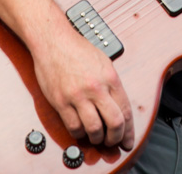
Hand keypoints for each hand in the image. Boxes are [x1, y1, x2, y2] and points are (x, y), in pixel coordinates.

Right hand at [32, 29, 134, 150]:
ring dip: (96, 138)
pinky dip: (79, 134)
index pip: (126, 111)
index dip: (128, 131)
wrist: (53, 40)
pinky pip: (73, 126)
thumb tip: (118, 109)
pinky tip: (80, 130)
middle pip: (114, 123)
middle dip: (115, 138)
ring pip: (94, 129)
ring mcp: (78, 95)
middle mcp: (96, 87)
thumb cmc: (77, 49)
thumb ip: (111, 85)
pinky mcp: (61, 101)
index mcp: (110, 78)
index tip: (127, 141)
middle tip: (112, 142)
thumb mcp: (104, 62)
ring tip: (96, 137)